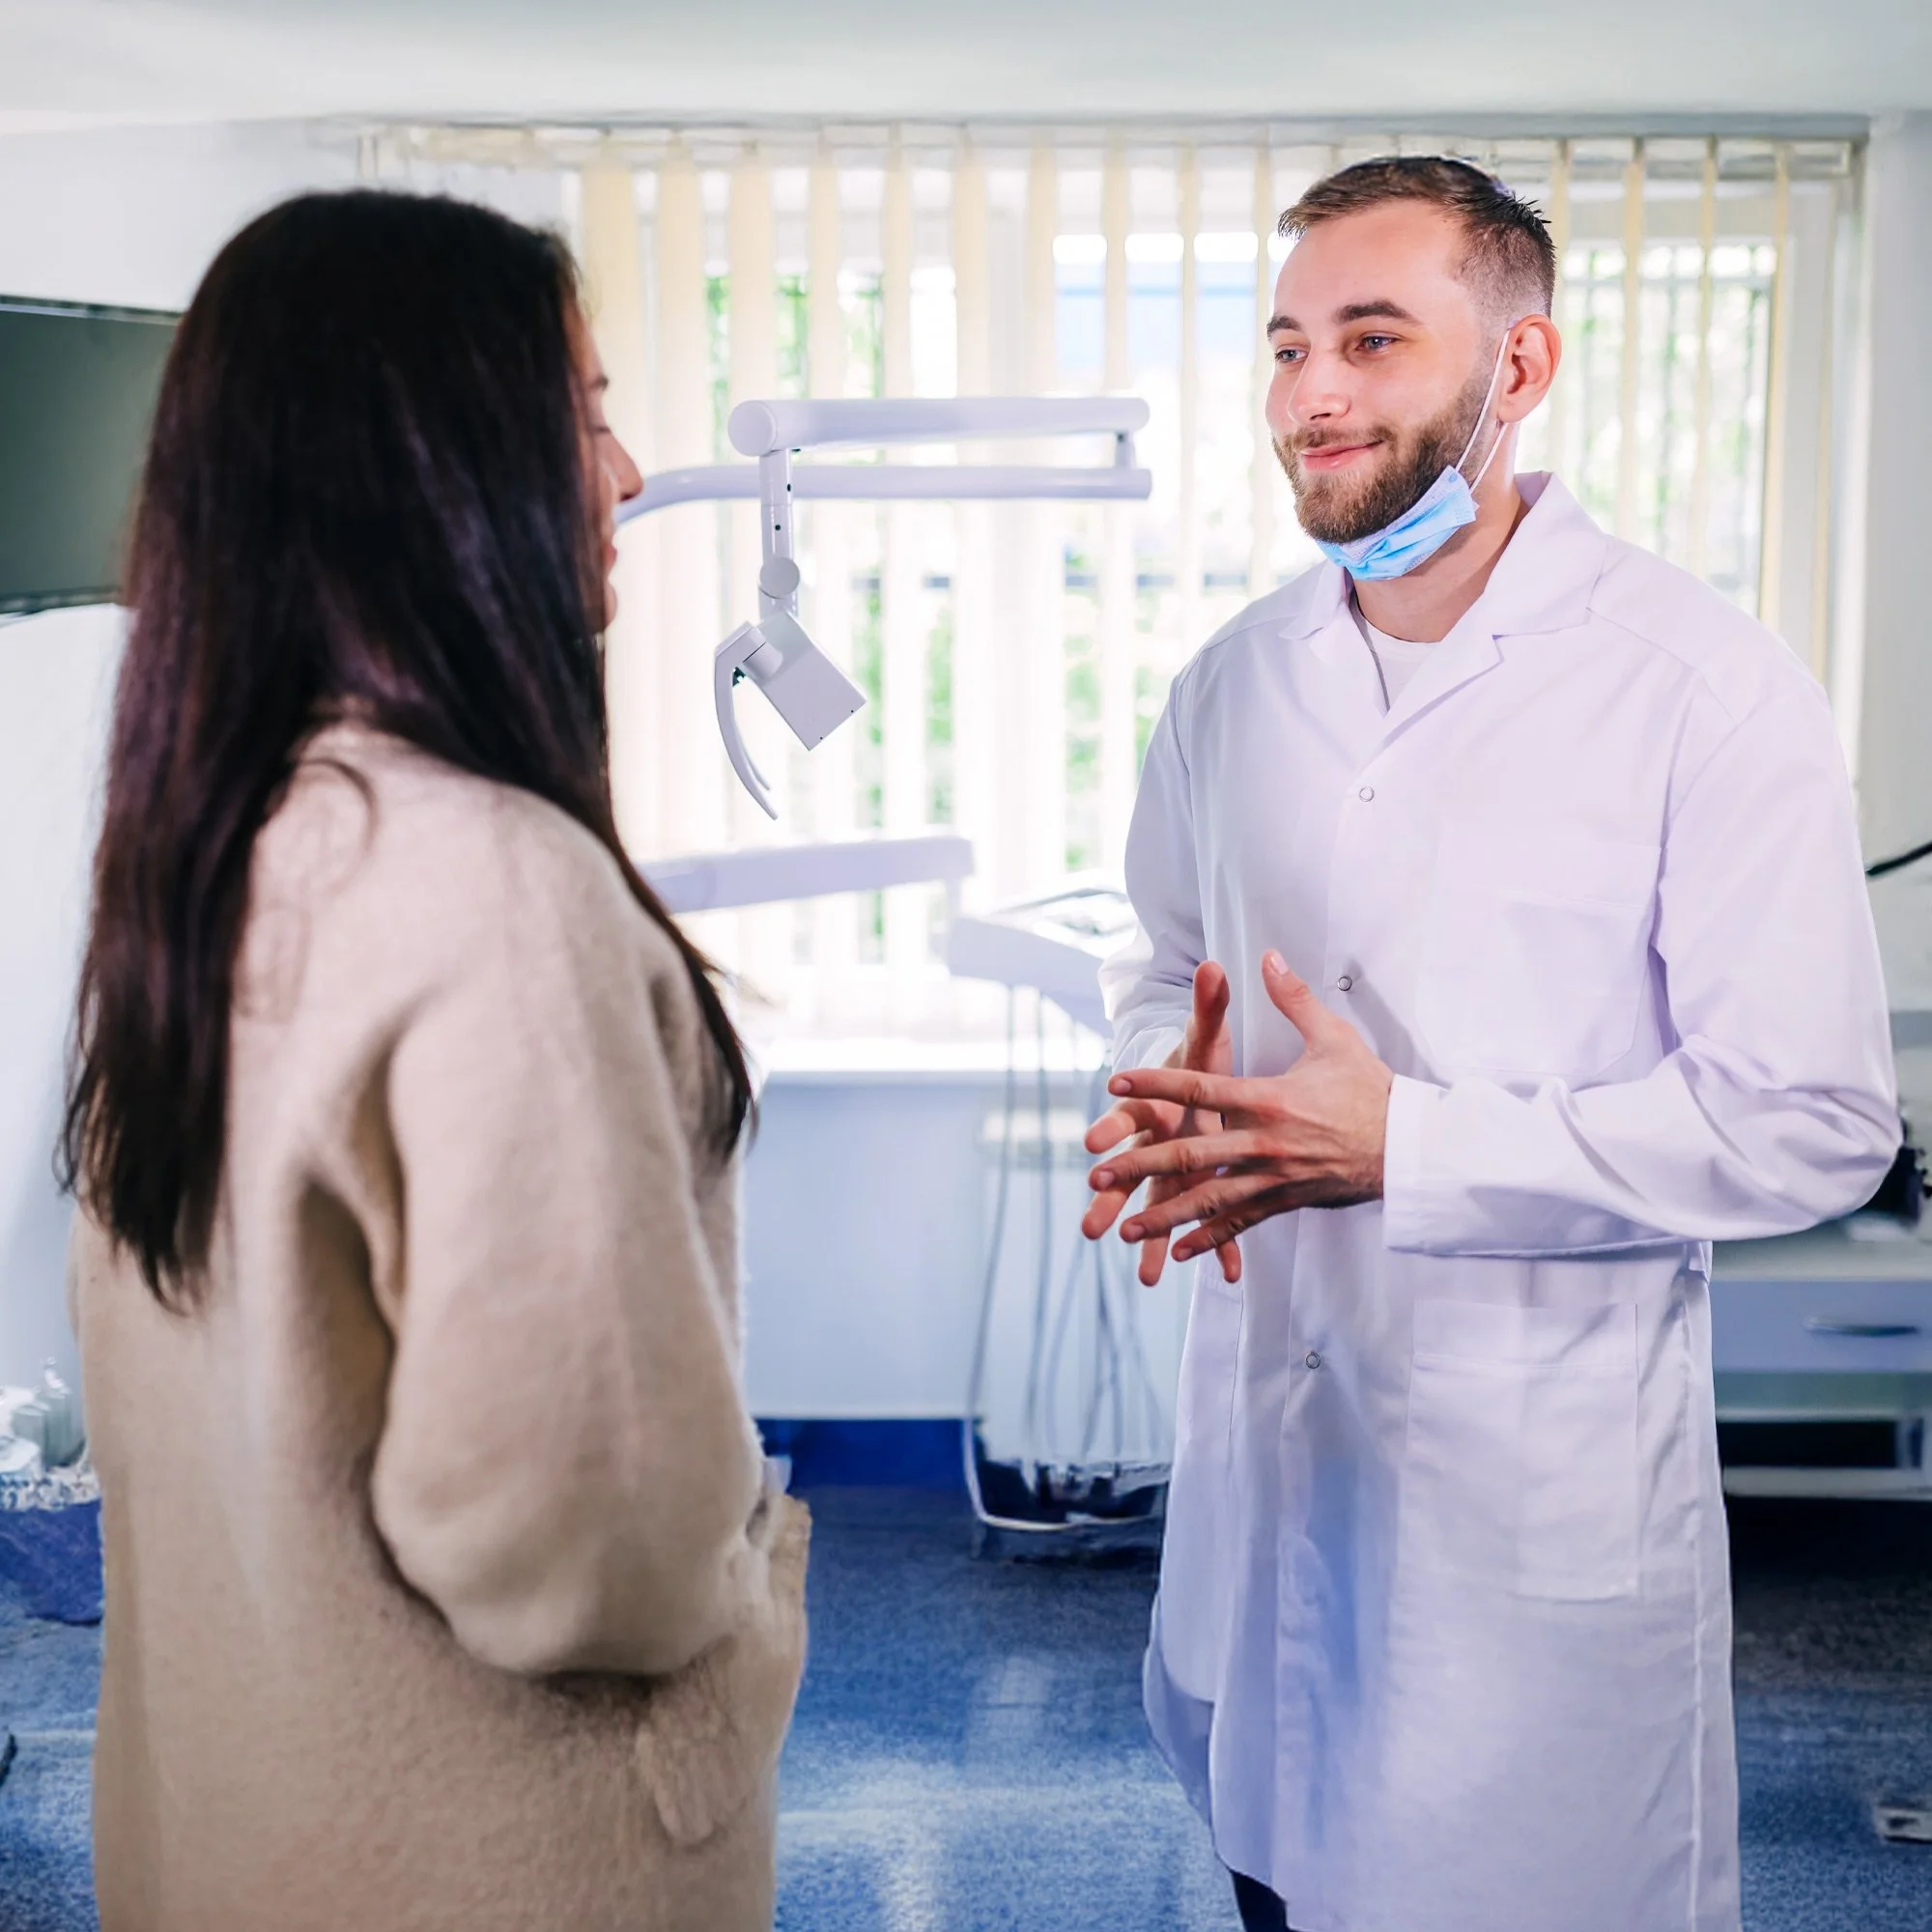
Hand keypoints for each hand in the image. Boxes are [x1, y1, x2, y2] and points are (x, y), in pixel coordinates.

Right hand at [1082, 961, 1242, 1285]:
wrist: (1198, 1087)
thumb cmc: (1198, 1063)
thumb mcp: (1205, 1035)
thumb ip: (1208, 1004)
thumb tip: (1213, 964)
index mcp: (1156, 1105)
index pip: (1126, 1115)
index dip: (1109, 1128)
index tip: (1093, 1143)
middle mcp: (1156, 1142)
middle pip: (1128, 1171)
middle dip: (1113, 1199)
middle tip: (1091, 1225)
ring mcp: (1172, 1169)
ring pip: (1158, 1205)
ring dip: (1152, 1238)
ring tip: (1148, 1278)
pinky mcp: (1196, 1185)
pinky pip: (1207, 1218)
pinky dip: (1217, 1245)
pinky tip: (1227, 1275)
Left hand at [1088, 951, 1393, 1271]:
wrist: (1409, 1146)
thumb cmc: (1369, 1090)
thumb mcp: (1333, 1037)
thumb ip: (1294, 999)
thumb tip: (1268, 957)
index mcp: (1267, 1099)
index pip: (1199, 1089)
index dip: (1154, 1084)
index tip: (1115, 1083)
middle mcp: (1263, 1143)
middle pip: (1189, 1154)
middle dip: (1140, 1165)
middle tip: (1097, 1173)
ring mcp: (1272, 1178)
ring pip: (1207, 1200)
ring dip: (1164, 1216)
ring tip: (1124, 1229)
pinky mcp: (1285, 1201)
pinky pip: (1241, 1223)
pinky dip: (1209, 1240)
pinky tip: (1179, 1253)